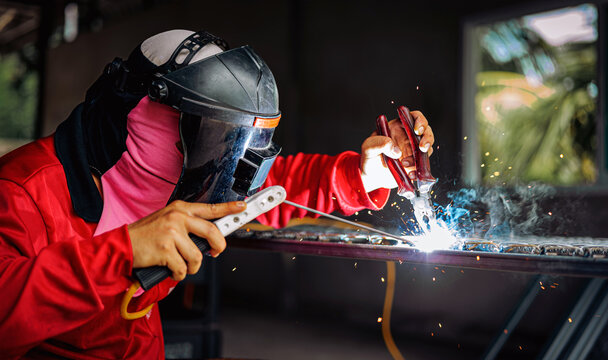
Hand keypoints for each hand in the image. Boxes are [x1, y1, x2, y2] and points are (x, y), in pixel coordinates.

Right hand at [128, 200, 245, 280]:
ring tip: (181, 265)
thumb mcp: (166, 221)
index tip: (242, 207)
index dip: (229, 208)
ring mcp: (172, 232)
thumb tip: (208, 238)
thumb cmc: (145, 236)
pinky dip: (178, 274)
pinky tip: (170, 270)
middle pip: (213, 232)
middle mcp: (177, 217)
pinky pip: (183, 268)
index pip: (210, 208)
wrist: (121, 245)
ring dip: (191, 266)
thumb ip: (186, 225)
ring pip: (198, 256)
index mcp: (180, 209)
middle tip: (216, 253)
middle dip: (218, 247)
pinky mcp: (166, 249)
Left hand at [360, 111, 433, 192]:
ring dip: (420, 157)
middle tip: (422, 148)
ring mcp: (413, 151)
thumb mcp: (368, 148)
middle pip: (426, 132)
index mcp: (398, 127)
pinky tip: (410, 174)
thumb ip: (378, 143)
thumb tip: (395, 150)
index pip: (414, 117)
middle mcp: (408, 137)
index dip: (419, 121)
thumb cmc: (369, 158)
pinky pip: (424, 165)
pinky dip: (420, 170)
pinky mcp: (416, 164)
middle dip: (427, 138)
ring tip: (405, 164)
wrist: (372, 176)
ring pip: (427, 149)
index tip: (417, 130)